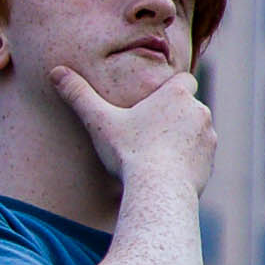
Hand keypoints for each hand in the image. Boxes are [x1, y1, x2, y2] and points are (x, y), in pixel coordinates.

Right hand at [53, 55, 215, 195]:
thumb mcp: (99, 121)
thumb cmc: (129, 153)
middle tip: (148, 131)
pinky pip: (199, 155)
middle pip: (188, 106)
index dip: (169, 89)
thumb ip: (79, 95)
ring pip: (196, 130)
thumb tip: (55, 72)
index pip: (183, 79)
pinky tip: (166, 170)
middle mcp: (199, 111)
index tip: (153, 102)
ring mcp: (208, 137)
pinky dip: (187, 159)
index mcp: (177, 94)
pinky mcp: (210, 162)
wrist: (158, 191)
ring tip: (156, 153)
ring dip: (182, 137)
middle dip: (174, 115)